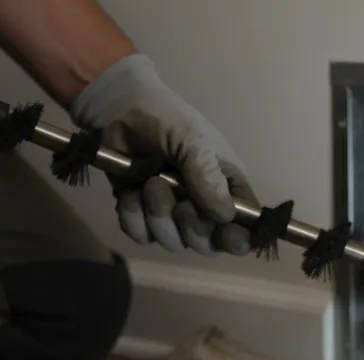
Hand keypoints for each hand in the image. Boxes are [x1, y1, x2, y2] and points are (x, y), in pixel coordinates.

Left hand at [70, 54, 256, 255]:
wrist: (119, 111)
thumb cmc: (167, 120)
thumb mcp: (194, 140)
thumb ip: (209, 177)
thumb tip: (224, 216)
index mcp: (227, 189)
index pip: (244, 229)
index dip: (238, 240)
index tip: (226, 235)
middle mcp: (202, 208)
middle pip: (207, 245)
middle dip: (192, 227)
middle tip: (180, 203)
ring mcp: (171, 214)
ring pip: (172, 242)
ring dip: (159, 216)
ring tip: (151, 182)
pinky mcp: (141, 215)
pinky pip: (141, 235)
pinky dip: (134, 216)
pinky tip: (131, 191)